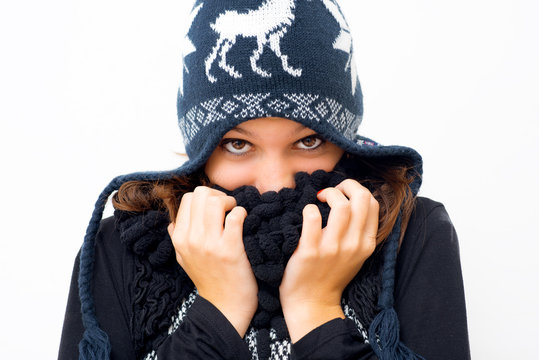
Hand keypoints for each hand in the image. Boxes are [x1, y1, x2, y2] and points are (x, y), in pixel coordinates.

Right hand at [167, 186, 257, 336]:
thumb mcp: (184, 259)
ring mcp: (210, 244)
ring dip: (230, 202)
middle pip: (200, 194)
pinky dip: (242, 213)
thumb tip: (173, 221)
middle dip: (218, 195)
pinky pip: (235, 216)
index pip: (187, 198)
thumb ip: (177, 238)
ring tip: (235, 212)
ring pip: (215, 201)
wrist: (224, 306)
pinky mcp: (230, 249)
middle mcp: (192, 239)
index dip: (205, 197)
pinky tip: (244, 221)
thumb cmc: (208, 279)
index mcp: (180, 238)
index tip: (217, 208)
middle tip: (228, 207)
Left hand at [279, 179, 378, 341]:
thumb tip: (354, 200)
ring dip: (328, 194)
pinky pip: (312, 217)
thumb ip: (359, 231)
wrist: (312, 303)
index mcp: (366, 244)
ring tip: (318, 199)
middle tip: (331, 191)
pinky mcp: (311, 251)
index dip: (357, 189)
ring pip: (340, 206)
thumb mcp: (355, 255)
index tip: (343, 192)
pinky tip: (305, 214)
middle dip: (346, 185)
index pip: (372, 203)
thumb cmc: (331, 274)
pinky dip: (308, 209)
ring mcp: (332, 248)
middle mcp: (353, 245)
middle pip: (362, 198)